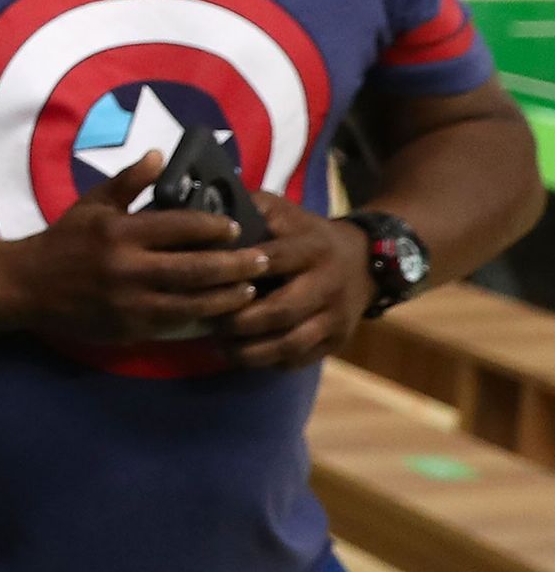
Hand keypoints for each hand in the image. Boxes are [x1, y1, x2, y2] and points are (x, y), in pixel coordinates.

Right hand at [6, 154, 271, 345]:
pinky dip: (204, 321)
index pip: (181, 227)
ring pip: (193, 302)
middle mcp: (127, 267)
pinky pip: (177, 325)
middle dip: (236, 265)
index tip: (238, 227)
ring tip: (251, 290)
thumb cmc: (64, 241)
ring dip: (228, 297)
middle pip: (196, 268)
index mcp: (120, 232)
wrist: (26, 286)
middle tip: (263, 260)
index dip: (215, 227)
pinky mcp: (129, 327)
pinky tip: (223, 315)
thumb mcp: (92, 205)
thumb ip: (128, 182)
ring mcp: (129, 301)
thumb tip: (160, 155)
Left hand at [210, 191, 372, 369]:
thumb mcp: (285, 212)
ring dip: (251, 351)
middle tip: (210, 322)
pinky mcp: (338, 340)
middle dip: (240, 321)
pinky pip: (301, 359)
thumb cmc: (307, 235)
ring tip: (221, 347)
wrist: (366, 261)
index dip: (238, 272)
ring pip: (291, 343)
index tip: (206, 279)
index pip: (273, 260)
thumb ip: (251, 210)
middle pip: (282, 310)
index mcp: (312, 248)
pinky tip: (245, 356)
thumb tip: (206, 213)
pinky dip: (270, 362)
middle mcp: (328, 284)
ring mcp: (336, 316)